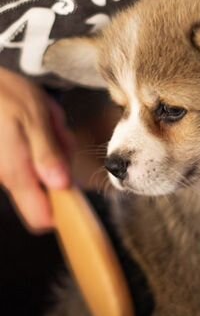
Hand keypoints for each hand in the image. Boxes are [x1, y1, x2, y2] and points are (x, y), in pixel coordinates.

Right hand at [0, 68, 72, 230]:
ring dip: (52, 153)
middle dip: (61, 168)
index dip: (64, 210)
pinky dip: (41, 146)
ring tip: (45, 125)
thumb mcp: (36, 118)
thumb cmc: (6, 96)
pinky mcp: (5, 162)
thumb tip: (63, 186)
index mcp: (17, 173)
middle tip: (58, 136)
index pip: (41, 218)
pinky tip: (37, 125)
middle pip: (47, 194)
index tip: (76, 185)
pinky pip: (31, 162)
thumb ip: (48, 153)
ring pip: (41, 175)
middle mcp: (8, 179)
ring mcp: (4, 171)